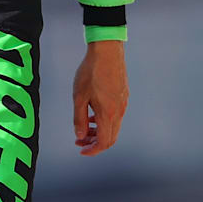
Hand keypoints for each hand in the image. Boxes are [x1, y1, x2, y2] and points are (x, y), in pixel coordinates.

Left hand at [73, 40, 128, 155]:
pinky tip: (93, 114)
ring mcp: (123, 104)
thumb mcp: (79, 96)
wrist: (107, 52)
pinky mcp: (123, 96)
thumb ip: (79, 118)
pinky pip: (116, 116)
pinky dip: (104, 121)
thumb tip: (80, 136)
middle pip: (110, 138)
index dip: (93, 150)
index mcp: (109, 114)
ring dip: (99, 132)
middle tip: (80, 141)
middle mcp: (119, 112)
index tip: (81, 150)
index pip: (104, 142)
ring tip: (85, 128)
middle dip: (95, 143)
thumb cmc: (90, 72)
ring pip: (113, 127)